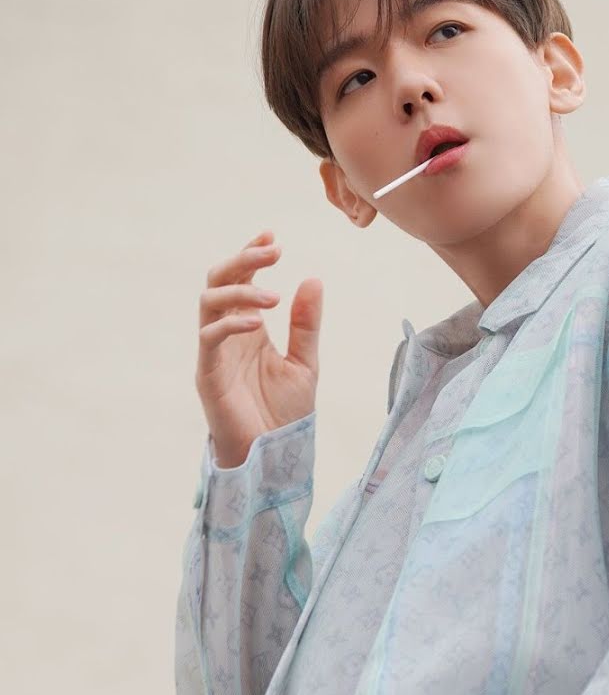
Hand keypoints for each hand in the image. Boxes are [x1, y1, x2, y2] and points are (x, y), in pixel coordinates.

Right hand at [196, 229, 324, 467]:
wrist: (273, 458)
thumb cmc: (284, 415)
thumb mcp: (305, 363)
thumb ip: (306, 324)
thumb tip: (313, 279)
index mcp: (248, 329)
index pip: (242, 280)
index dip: (251, 254)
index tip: (272, 236)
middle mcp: (227, 336)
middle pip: (218, 281)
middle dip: (242, 259)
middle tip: (272, 249)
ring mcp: (214, 354)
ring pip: (209, 303)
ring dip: (239, 290)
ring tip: (272, 295)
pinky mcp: (208, 375)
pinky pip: (209, 339)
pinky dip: (231, 324)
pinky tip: (258, 322)